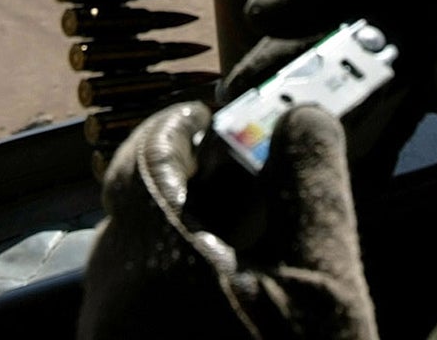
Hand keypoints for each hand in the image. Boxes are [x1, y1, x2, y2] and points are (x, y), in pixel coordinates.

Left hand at [79, 100, 377, 339]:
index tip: (221, 120)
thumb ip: (312, 190)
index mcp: (153, 257)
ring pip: (137, 271)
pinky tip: (232, 322)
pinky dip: (177, 302)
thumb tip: (305, 118)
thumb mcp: (325, 291)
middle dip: (191, 189)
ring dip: (186, 250)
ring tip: (254, 262)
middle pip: (137, 212)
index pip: (146, 155)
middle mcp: (111, 299)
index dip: (183, 127)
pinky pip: (138, 320)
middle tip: (253, 186)